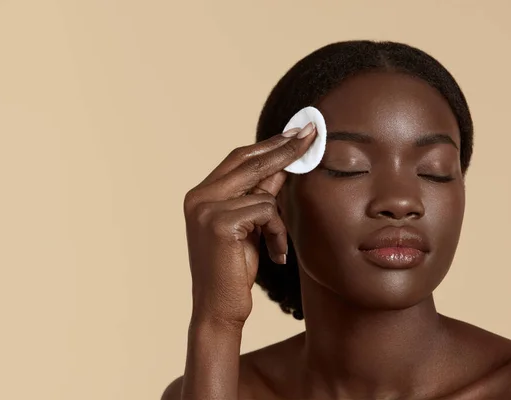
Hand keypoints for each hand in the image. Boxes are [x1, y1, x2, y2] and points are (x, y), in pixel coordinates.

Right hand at [183, 123, 316, 325]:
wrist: (218, 309)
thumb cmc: (233, 270)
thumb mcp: (249, 226)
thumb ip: (260, 195)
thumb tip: (284, 165)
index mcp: (200, 195)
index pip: (239, 158)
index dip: (268, 144)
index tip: (295, 133)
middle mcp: (198, 197)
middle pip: (249, 161)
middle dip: (285, 149)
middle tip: (312, 134)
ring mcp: (205, 208)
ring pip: (262, 191)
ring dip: (279, 221)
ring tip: (276, 245)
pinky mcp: (219, 223)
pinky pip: (266, 212)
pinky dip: (277, 233)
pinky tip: (274, 255)